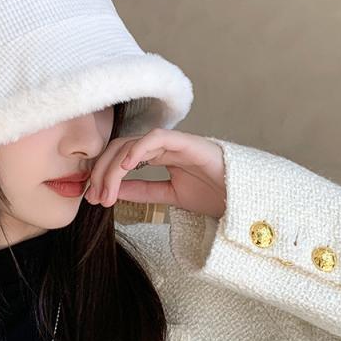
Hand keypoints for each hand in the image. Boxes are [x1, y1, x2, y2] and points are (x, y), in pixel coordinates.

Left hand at [84, 128, 226, 219]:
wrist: (246, 202)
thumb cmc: (216, 196)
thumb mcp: (170, 197)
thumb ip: (143, 191)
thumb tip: (114, 192)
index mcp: (159, 157)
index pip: (121, 158)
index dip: (103, 175)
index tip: (94, 198)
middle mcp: (164, 146)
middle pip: (120, 148)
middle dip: (102, 172)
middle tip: (94, 197)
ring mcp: (176, 143)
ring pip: (132, 143)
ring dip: (113, 167)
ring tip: (107, 191)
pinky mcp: (188, 142)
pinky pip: (157, 137)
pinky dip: (137, 149)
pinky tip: (125, 167)